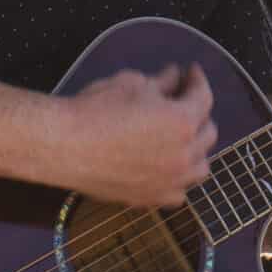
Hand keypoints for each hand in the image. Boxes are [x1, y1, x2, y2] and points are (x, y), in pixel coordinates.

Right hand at [52, 62, 217, 207]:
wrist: (63, 145)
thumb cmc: (95, 110)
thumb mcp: (132, 83)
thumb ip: (161, 82)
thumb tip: (174, 77)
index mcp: (182, 122)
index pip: (204, 97)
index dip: (197, 80)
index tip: (190, 72)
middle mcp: (183, 155)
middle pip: (207, 133)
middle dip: (198, 113)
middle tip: (182, 100)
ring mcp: (170, 181)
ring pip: (200, 166)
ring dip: (195, 148)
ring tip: (181, 137)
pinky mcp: (151, 199)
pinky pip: (179, 192)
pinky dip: (178, 179)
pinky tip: (168, 168)